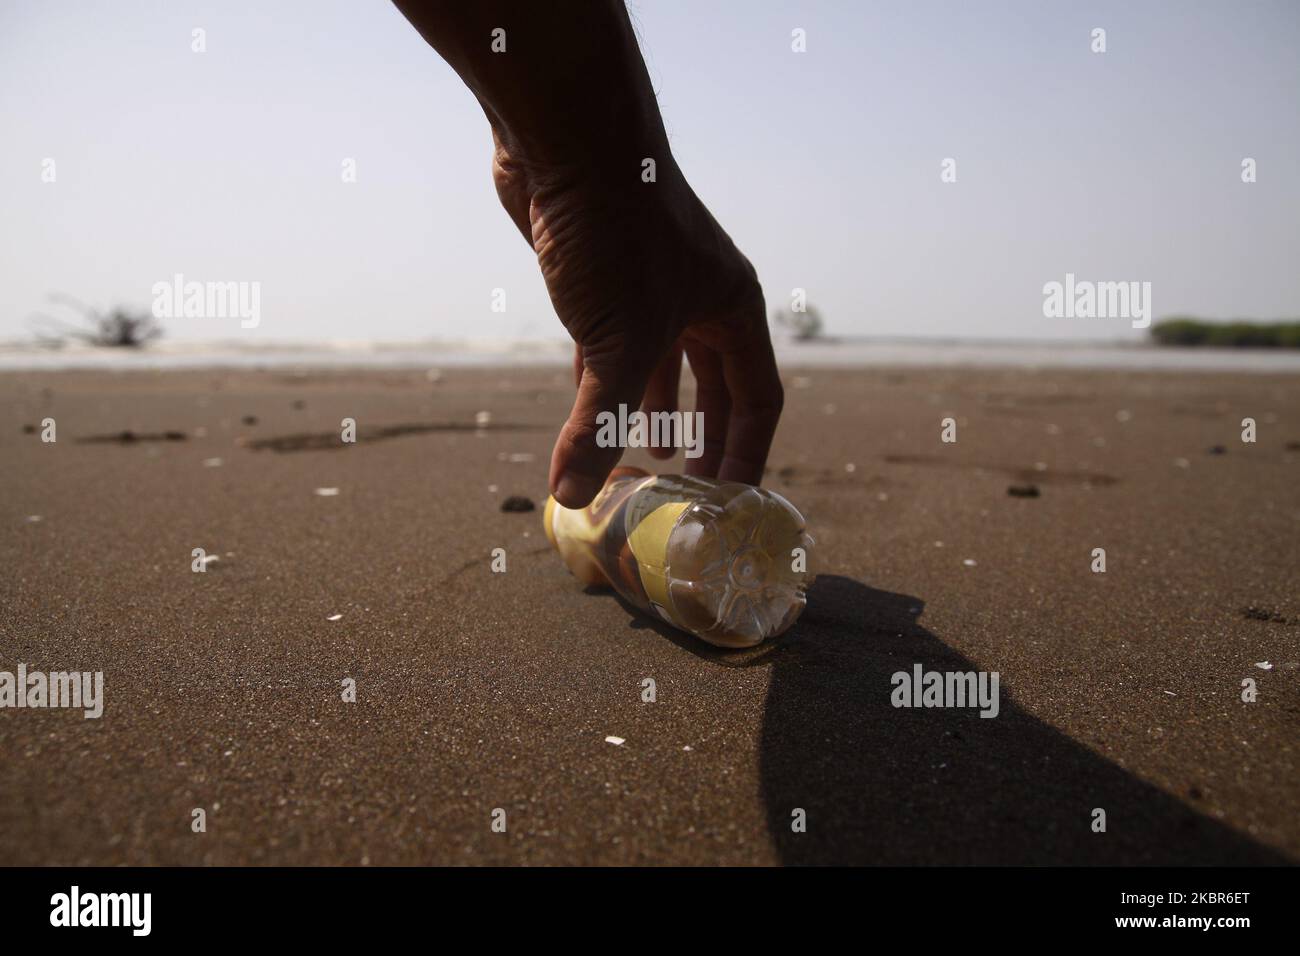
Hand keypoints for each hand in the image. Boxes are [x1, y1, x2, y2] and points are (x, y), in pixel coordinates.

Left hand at [492, 139, 783, 507]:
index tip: (729, 500)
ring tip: (642, 461)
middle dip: (701, 438)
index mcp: (732, 309)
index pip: (757, 399)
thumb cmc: (617, 232)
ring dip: (648, 414)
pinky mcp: (602, 278)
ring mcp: (651, 287)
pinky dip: (602, 384)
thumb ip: (599, 423)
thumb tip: (575, 495)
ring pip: (658, 366)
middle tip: (687, 489)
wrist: (567, 139)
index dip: (746, 453)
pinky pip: (611, 345)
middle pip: (713, 387)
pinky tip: (589, 414)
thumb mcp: (617, 342)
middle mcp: (700, 299)